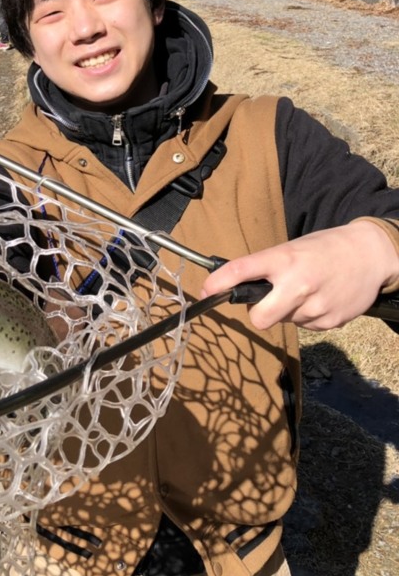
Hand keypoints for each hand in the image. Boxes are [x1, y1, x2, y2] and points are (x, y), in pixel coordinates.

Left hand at [201, 219, 398, 330]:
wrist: (370, 254)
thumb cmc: (324, 249)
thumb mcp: (293, 249)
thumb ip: (268, 268)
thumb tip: (236, 286)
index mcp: (285, 259)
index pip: (243, 270)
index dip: (219, 282)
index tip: (205, 291)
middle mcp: (298, 284)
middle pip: (259, 318)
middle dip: (257, 313)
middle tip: (266, 300)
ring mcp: (315, 306)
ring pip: (283, 321)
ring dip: (287, 310)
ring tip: (307, 290)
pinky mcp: (329, 322)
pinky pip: (304, 325)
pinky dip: (307, 315)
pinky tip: (321, 298)